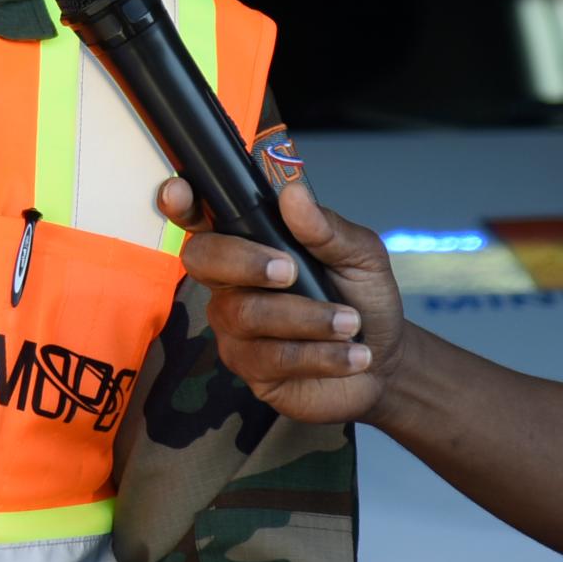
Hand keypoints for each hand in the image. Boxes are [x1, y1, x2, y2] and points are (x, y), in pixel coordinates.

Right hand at [156, 177, 408, 426]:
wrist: (384, 361)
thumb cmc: (361, 298)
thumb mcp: (359, 255)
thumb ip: (326, 228)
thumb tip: (293, 195)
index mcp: (250, 242)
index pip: (201, 218)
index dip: (180, 203)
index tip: (178, 193)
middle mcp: (230, 281)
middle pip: (201, 259)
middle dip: (243, 261)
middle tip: (290, 272)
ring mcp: (234, 326)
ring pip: (243, 313)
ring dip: (305, 317)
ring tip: (350, 324)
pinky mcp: (250, 369)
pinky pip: (269, 358)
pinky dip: (318, 354)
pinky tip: (350, 354)